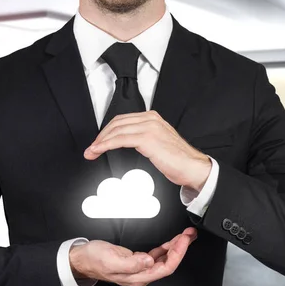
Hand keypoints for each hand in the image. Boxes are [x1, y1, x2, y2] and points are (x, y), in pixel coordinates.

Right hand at [69, 227, 197, 285]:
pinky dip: (167, 246)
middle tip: (189, 234)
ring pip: (165, 259)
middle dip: (181, 248)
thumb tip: (149, 261)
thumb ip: (131, 263)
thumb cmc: (94, 259)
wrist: (83, 259)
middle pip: (169, 264)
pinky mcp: (138, 261)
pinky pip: (158, 255)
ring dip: (176, 247)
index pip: (165, 268)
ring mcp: (141, 268)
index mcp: (138, 277)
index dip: (177, 254)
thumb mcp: (111, 259)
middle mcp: (142, 275)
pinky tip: (172, 241)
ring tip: (186, 235)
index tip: (183, 240)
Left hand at [84, 111, 211, 191]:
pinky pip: (120, 140)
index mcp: (152, 118)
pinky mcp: (147, 139)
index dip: (107, 131)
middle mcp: (150, 119)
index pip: (122, 120)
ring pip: (116, 131)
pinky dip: (106, 145)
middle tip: (91, 148)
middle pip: (117, 123)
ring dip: (100, 142)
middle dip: (101, 136)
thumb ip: (143, 139)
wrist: (193, 167)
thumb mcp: (158, 143)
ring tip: (92, 152)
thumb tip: (126, 143)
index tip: (98, 142)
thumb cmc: (178, 160)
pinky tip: (99, 151)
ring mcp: (149, 127)